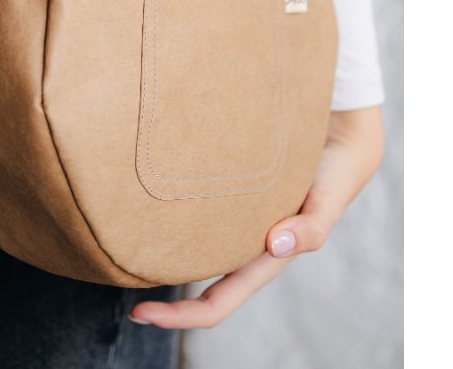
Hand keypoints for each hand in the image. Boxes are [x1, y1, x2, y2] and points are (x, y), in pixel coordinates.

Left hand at [127, 105, 384, 330]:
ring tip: (121, 237)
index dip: (180, 316)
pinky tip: (148, 195)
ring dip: (160, 249)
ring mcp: (234, 220)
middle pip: (195, 280)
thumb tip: (274, 244)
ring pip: (192, 245)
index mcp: (262, 260)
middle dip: (158, 288)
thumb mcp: (326, 201)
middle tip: (113, 270)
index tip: (139, 313)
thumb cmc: (332, 175)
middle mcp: (243, 245)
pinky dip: (172, 212)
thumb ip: (310, 228)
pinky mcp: (229, 191)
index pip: (216, 303)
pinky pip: (197, 209)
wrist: (339, 136)